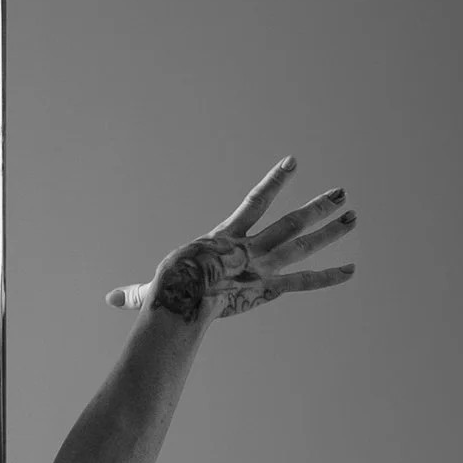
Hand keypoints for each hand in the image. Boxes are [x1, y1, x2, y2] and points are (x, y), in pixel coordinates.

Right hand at [106, 156, 356, 322]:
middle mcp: (249, 246)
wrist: (181, 296)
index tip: (293, 162)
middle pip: (290, 222)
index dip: (274, 182)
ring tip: (353, 214)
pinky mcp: (269, 286)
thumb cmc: (166, 291)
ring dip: (329, 228)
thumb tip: (110, 300)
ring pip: (302, 242)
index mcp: (225, 239)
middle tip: (342, 194)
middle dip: (317, 208)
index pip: (255, 202)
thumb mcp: (151, 288)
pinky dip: (329, 276)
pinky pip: (304, 281)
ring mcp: (261, 264)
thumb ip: (135, 293)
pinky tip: (353, 269)